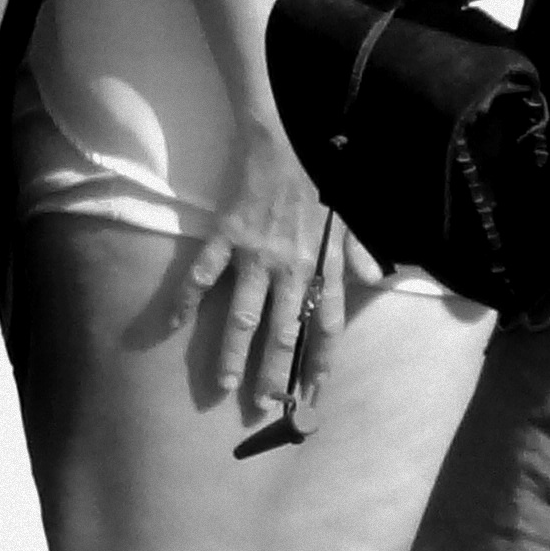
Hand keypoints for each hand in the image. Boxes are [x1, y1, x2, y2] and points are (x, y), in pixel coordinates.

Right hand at [170, 125, 338, 424]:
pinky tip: (171, 325)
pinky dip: (185, 299)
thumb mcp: (346, 218)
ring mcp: (256, 255)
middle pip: (283, 331)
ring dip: (232, 353)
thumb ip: (359, 251)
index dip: (321, 360)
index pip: (326, 324)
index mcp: (322, 265)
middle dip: (273, 372)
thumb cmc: (315, 184)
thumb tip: (378, 278)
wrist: (282, 144)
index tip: (314, 390)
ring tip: (222, 386)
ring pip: (243, 315)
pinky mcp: (226, 238)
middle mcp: (291, 267)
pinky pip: (202, 274)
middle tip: (262, 406)